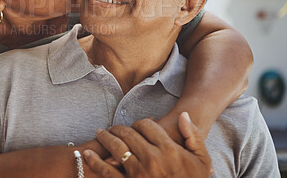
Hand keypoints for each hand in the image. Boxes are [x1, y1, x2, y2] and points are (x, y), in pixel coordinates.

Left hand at [84, 112, 212, 177]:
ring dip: (105, 137)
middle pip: (129, 133)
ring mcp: (138, 173)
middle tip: (114, 127)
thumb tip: (184, 115)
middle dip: (120, 127)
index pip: (148, 125)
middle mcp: (152, 159)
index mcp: (169, 150)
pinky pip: (107, 171)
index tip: (139, 125)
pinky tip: (87, 154)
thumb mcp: (202, 162)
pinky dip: (94, 161)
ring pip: (116, 146)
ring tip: (100, 133)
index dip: (141, 122)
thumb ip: (193, 137)